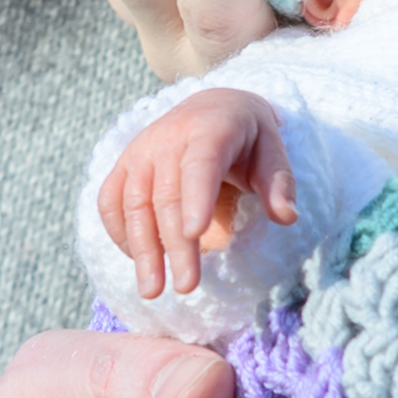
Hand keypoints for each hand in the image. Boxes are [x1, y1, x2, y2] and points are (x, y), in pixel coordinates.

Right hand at [99, 86, 294, 301]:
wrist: (209, 106)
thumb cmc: (246, 137)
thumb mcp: (272, 150)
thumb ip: (279, 183)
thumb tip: (286, 217)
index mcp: (210, 128)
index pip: (200, 164)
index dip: (196, 197)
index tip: (197, 234)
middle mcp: (167, 137)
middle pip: (166, 195)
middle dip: (176, 244)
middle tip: (186, 286)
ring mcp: (139, 151)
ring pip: (133, 202)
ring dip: (141, 249)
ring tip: (152, 290)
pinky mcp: (123, 165)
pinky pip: (110, 201)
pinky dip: (120, 233)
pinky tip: (138, 261)